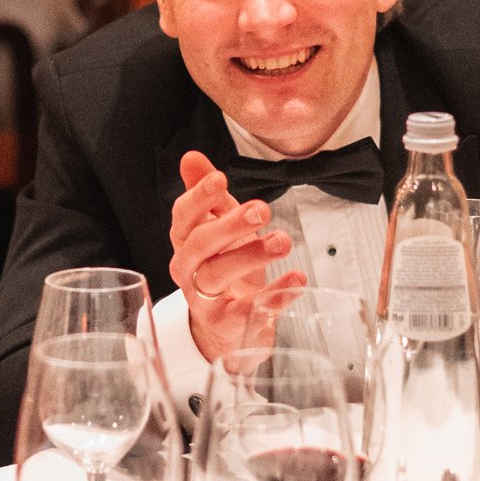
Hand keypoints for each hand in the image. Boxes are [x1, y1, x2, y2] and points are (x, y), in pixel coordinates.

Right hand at [169, 149, 304, 365]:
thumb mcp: (219, 227)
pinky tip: (296, 278)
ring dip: (251, 256)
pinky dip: (275, 295)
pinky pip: (249, 310)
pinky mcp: (228, 324)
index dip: (199, 197)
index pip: (183, 216)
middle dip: (229, 225)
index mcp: (185, 242)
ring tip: (283, 241)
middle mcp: (188, 270)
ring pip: (218, 276)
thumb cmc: (223, 266)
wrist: (227, 324)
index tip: (220, 179)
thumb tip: (191, 157)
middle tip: (261, 209)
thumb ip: (208, 195)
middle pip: (200, 245)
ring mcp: (204, 299)